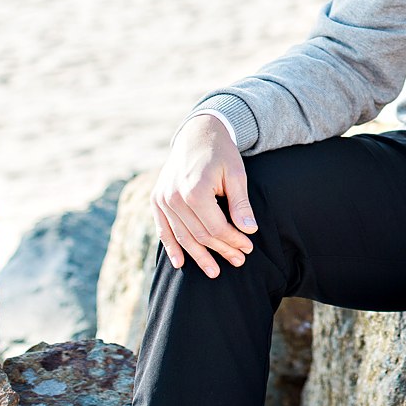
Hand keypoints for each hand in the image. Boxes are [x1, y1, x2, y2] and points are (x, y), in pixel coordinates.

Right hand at [152, 114, 257, 276]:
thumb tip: (249, 231)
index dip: (233, 240)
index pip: (216, 227)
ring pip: (182, 236)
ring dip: (198, 256)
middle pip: (199, 235)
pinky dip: (171, 247)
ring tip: (214, 271)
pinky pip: (163, 229)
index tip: (248, 248)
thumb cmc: (221, 153)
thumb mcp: (236, 175)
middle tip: (238, 261)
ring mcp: (162, 199)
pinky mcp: (156, 199)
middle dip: (221, 250)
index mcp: (194, 191)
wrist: (197, 133)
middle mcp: (174, 198)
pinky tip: (180, 263)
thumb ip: (240, 204)